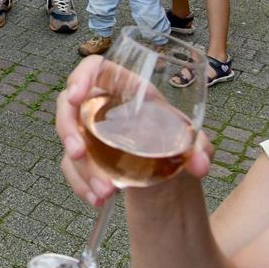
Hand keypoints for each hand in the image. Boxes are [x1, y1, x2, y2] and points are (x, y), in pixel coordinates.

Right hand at [56, 56, 212, 207]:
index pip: (95, 68)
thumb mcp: (193, 143)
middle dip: (68, 130)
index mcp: (127, 90)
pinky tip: (97, 199)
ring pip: (68, 140)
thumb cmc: (178, 144)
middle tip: (78, 152)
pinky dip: (81, 184)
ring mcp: (88, 131)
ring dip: (80, 167)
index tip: (76, 97)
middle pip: (68, 105)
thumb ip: (200, 149)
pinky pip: (70, 166)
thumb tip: (200, 164)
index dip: (80, 77)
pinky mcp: (84, 156)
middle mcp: (101, 106)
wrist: (171, 173)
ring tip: (105, 191)